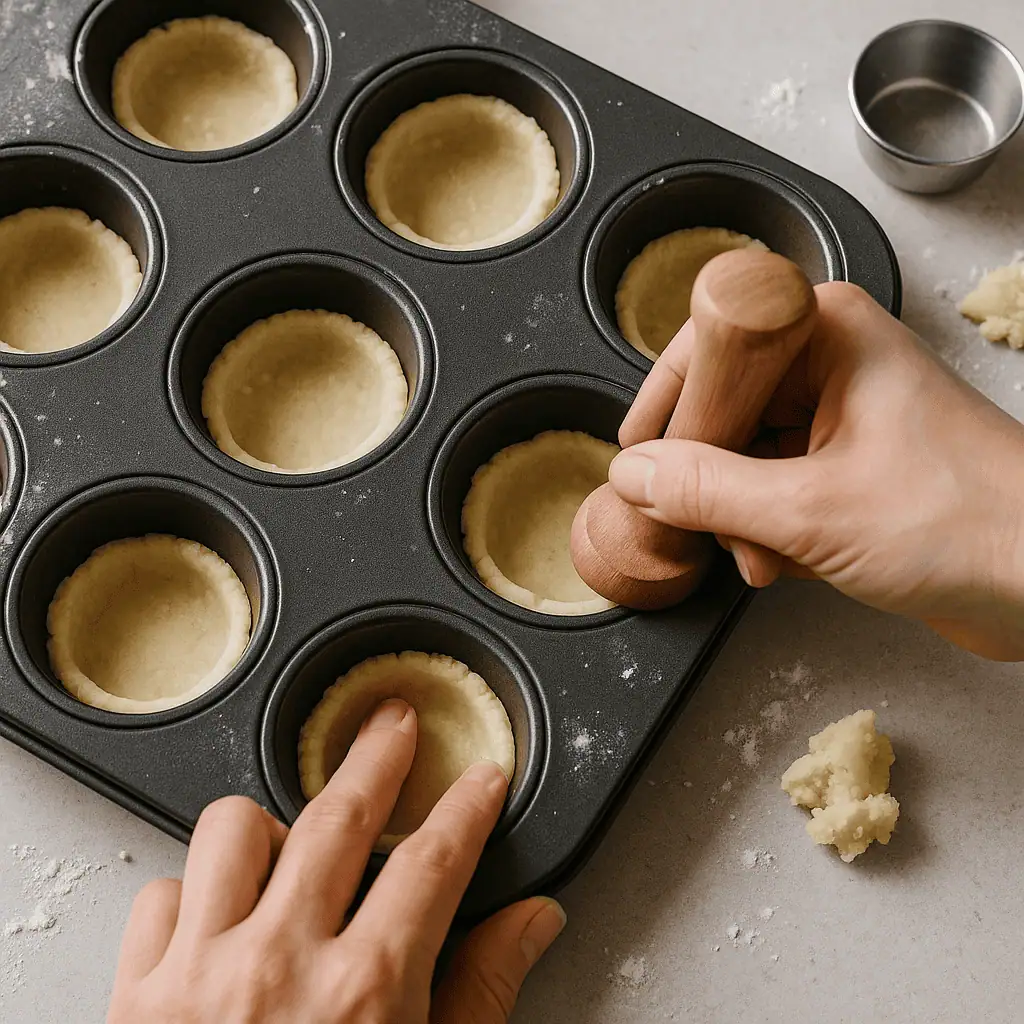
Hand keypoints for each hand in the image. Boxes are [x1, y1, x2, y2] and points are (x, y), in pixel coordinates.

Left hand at [108, 699, 564, 1022]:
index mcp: (364, 993)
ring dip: (269, 827)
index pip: (434, 862)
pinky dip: (192, 894)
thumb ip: (484, 992)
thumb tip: (535, 921)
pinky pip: (160, 896)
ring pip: (232, 832)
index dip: (467, 809)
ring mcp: (199, 976)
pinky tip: (221, 919)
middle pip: (338, 816)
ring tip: (293, 843)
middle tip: (395, 726)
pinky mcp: (135, 996)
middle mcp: (279, 967)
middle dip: (378, 757)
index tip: (482, 779)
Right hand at [610, 281, 1023, 660]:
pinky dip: (772, 530)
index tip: (637, 460)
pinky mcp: (852, 465)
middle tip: (708, 525)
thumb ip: (708, 490)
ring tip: (765, 557)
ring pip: (746, 457)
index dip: (669, 407)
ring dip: (742, 517)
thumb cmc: (968, 521)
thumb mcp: (810, 508)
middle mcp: (832, 363)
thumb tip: (635, 475)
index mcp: (826, 332)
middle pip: (723, 409)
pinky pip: (777, 488)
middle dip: (712, 481)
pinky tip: (789, 563)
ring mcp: (843, 415)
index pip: (708, 348)